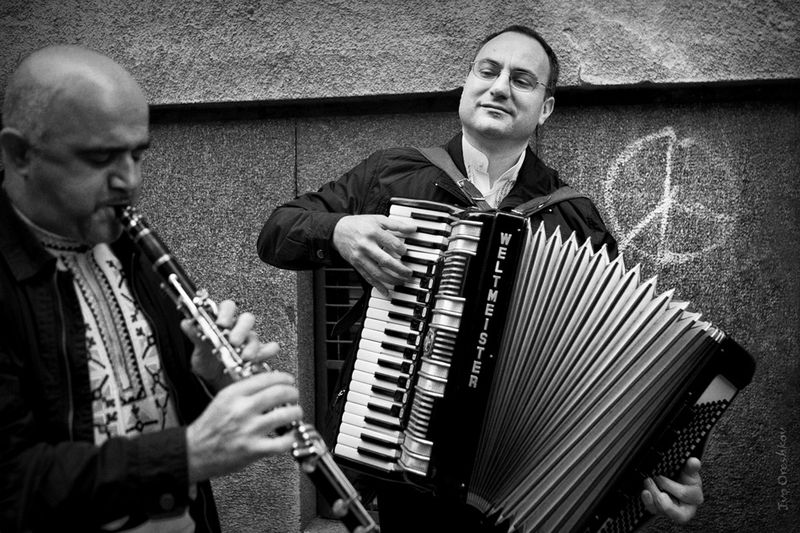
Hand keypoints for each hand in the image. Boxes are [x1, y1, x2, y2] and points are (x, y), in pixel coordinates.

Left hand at [181, 299, 279, 391]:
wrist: (215, 384)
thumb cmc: (208, 364)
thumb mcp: (198, 351)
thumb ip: (194, 336)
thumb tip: (186, 322)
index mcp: (223, 323)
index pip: (228, 307)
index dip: (226, 312)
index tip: (221, 322)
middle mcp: (238, 330)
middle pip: (246, 319)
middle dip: (241, 329)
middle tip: (234, 340)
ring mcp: (250, 342)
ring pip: (255, 336)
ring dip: (251, 346)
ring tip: (245, 357)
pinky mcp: (259, 355)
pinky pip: (269, 350)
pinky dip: (267, 353)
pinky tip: (260, 359)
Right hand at [186, 370, 302, 482]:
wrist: (194, 452)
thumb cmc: (209, 428)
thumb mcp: (222, 400)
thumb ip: (244, 390)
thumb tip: (270, 384)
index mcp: (233, 394)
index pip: (266, 378)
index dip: (283, 378)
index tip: (288, 381)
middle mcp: (242, 410)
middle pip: (280, 393)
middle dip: (293, 393)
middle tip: (293, 396)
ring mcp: (249, 430)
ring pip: (286, 415)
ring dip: (296, 412)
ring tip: (295, 413)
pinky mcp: (253, 449)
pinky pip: (283, 442)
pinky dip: (291, 437)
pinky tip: (289, 435)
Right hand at [332, 214, 416, 294]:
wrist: (338, 230)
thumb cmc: (360, 224)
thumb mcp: (378, 219)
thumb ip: (396, 224)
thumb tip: (412, 228)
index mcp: (374, 232)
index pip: (392, 243)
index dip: (402, 249)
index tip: (406, 252)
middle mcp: (366, 246)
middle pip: (385, 261)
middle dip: (399, 269)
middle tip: (409, 273)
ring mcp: (360, 257)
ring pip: (377, 272)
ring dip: (391, 279)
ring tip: (401, 282)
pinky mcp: (356, 265)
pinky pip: (368, 277)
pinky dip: (377, 286)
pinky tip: (386, 291)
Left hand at [641, 457, 703, 524]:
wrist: (676, 478)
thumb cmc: (685, 477)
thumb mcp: (689, 471)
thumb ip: (691, 467)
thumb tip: (694, 461)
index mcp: (695, 498)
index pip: (685, 495)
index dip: (670, 486)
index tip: (660, 477)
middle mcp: (685, 509)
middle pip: (677, 514)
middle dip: (663, 502)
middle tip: (652, 485)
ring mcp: (671, 511)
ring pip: (662, 512)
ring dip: (652, 498)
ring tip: (647, 483)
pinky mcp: (660, 510)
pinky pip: (653, 510)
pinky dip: (647, 502)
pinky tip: (645, 492)